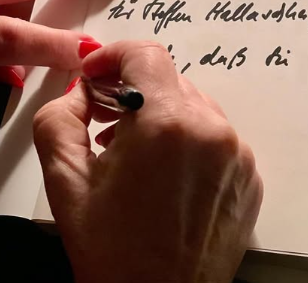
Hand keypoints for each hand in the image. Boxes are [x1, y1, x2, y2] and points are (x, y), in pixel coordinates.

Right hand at [34, 41, 262, 282]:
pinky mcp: (248, 175)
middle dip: (131, 91)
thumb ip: (59, 117)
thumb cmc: (113, 251)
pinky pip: (213, 134)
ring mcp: (237, 154)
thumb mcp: (63, 179)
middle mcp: (212, 131)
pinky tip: (163, 172)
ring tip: (131, 151)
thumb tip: (81, 91)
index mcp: (166, 124)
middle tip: (104, 119)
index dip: (113, 56)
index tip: (94, 76)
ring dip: (158, 115)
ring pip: (191, 105)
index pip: (145, 55)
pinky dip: (185, 140)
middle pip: (167, 79)